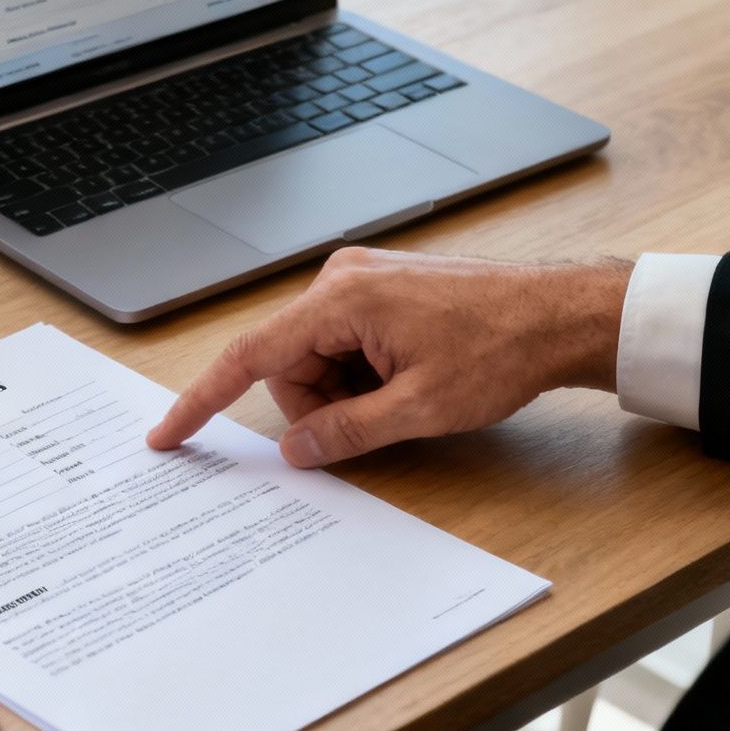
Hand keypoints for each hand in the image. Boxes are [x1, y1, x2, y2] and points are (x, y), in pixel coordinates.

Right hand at [147, 248, 631, 466]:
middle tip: (377, 420)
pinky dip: (364, 374)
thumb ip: (346, 432)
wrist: (560, 315)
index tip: (169, 434)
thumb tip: (295, 451)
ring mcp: (360, 281)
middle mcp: (341, 279)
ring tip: (406, 395)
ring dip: (347, 392)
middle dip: (319, 405)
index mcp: (341, 300)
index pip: (249, 356)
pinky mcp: (379, 291)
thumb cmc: (500, 349)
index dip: (203, 399)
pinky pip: (344, 345)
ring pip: (316, 360)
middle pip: (288, 365)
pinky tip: (409, 377)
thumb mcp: (420, 408)